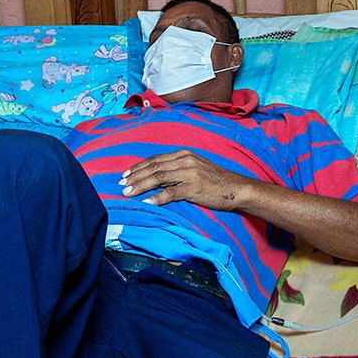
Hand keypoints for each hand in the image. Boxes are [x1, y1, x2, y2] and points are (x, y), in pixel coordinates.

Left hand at [120, 150, 250, 210]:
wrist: (236, 188)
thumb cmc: (216, 181)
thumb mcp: (195, 169)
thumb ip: (177, 170)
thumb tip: (156, 178)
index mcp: (184, 154)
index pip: (155, 159)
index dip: (138, 167)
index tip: (125, 175)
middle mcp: (185, 160)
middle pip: (153, 167)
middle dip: (135, 176)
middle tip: (121, 185)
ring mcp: (190, 173)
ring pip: (158, 178)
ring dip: (140, 186)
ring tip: (128, 193)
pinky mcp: (194, 187)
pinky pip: (170, 193)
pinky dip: (157, 198)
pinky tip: (147, 203)